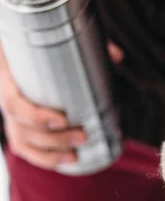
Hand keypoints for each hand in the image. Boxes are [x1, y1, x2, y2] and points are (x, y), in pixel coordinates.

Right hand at [0, 41, 123, 169]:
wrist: (23, 50)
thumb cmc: (43, 45)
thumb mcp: (62, 39)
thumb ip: (87, 44)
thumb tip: (117, 56)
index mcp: (8, 74)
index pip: (13, 102)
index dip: (36, 116)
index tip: (63, 120)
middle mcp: (4, 95)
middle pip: (21, 126)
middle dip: (53, 138)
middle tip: (84, 135)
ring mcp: (10, 114)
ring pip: (23, 140)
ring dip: (50, 152)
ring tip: (76, 154)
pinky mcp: (18, 126)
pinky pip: (25, 149)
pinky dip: (45, 159)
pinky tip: (67, 161)